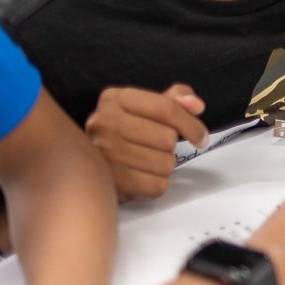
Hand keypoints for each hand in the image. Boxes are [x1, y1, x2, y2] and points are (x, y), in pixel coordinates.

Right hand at [84, 83, 209, 200]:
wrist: (84, 165)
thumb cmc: (122, 133)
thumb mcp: (144, 108)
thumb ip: (173, 100)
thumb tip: (196, 105)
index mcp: (115, 99)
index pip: (167, 108)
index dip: (191, 124)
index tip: (201, 136)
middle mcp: (103, 123)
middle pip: (168, 138)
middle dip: (169, 146)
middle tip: (153, 147)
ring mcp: (103, 154)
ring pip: (166, 164)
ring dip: (163, 166)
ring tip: (144, 161)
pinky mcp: (109, 182)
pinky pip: (157, 186)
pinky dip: (156, 184)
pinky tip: (141, 177)